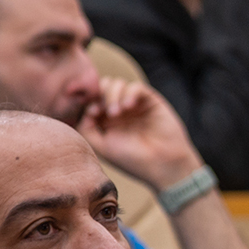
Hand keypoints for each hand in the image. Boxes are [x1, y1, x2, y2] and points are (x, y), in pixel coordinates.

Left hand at [77, 78, 205, 190]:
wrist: (164, 164)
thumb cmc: (133, 160)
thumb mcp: (103, 147)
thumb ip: (87, 128)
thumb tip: (85, 110)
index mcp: (107, 123)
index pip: (92, 101)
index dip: (89, 102)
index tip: (93, 114)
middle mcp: (121, 112)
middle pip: (103, 88)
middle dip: (100, 95)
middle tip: (105, 111)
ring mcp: (136, 106)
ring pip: (117, 84)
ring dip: (113, 95)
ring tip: (118, 112)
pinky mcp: (151, 101)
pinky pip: (136, 86)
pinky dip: (129, 92)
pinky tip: (129, 106)